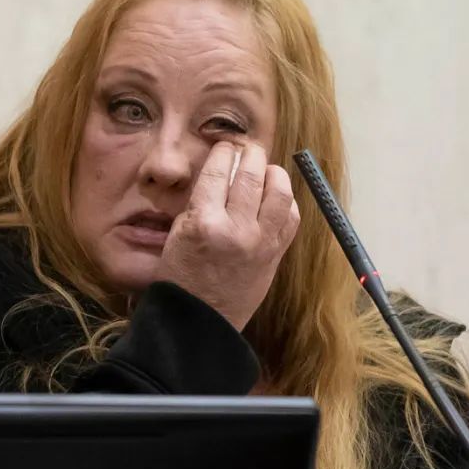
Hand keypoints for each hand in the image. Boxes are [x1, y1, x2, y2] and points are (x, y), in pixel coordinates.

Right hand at [155, 141, 300, 330]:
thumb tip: (222, 172)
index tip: (225, 146)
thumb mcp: (178, 234)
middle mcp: (237, 229)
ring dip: (274, 173)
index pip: (219, 171)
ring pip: (279, 192)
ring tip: (266, 169)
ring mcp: (261, 243)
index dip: (224, 152)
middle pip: (252, 174)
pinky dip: (286, 201)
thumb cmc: (181, 278)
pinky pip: (291, 217)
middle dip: (251, 154)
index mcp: (204, 223)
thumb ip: (200, 202)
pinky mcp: (276, 255)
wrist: (201, 322)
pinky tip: (276, 198)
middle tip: (247, 149)